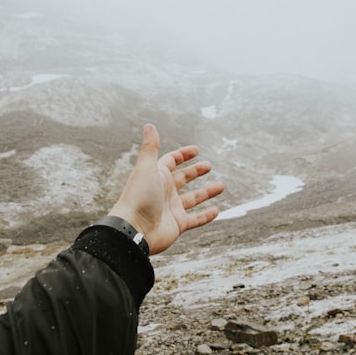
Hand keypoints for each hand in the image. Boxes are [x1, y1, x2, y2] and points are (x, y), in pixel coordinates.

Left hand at [109, 124, 224, 254]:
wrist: (135, 229)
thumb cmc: (138, 197)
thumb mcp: (147, 167)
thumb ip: (151, 147)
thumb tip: (149, 125)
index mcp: (157, 176)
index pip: (171, 162)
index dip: (183, 155)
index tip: (197, 150)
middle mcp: (164, 191)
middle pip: (183, 179)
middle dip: (195, 172)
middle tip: (209, 166)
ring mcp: (171, 209)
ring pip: (193, 199)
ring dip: (206, 192)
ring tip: (221, 186)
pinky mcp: (178, 224)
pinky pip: (196, 219)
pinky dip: (206, 216)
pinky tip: (217, 210)